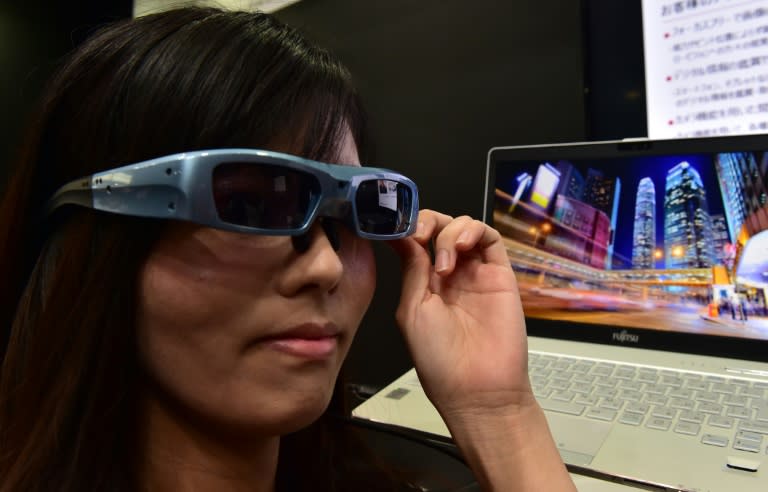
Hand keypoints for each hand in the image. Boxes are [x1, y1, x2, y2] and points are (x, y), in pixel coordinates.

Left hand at [389, 210, 534, 419]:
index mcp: (424, 283)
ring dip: (449, 231)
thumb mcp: (413, 309)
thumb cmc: (440, 360)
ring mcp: (476, 273)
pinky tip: (460, 246)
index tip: (395, 225)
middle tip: (419, 235)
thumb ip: (412, 268)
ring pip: (463, 227)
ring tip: (443, 262)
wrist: (477, 389)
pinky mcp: (500, 274)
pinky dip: (474, 230)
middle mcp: (450, 274)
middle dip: (427, 222)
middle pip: (440, 228)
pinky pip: (490, 238)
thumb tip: (398, 234)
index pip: (416, 241)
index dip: (406, 227)